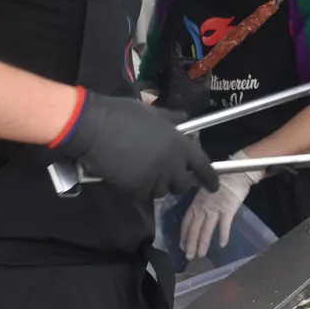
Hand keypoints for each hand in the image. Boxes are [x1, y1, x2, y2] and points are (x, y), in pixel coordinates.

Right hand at [52, 91, 218, 200]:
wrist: (95, 127)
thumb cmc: (123, 115)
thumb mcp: (152, 113)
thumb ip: (170, 119)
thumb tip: (183, 116)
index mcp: (178, 144)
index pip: (202, 165)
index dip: (210, 177)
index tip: (214, 186)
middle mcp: (171, 163)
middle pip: (182, 184)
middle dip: (177, 182)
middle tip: (166, 175)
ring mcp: (154, 177)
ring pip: (162, 191)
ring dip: (156, 186)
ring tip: (144, 174)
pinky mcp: (136, 188)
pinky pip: (142, 195)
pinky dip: (138, 190)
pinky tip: (130, 179)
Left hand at [179, 150, 262, 258]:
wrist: (237, 171)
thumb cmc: (222, 178)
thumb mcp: (206, 189)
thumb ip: (202, 201)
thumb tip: (198, 213)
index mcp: (197, 201)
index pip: (187, 220)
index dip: (184, 234)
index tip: (182, 246)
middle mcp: (203, 207)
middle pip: (195, 228)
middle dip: (191, 243)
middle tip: (189, 257)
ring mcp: (215, 209)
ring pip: (207, 229)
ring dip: (203, 243)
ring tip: (201, 255)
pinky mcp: (228, 210)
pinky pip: (224, 225)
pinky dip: (223, 235)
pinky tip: (222, 244)